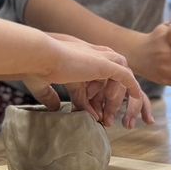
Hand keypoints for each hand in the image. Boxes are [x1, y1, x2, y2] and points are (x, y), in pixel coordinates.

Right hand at [21, 34, 152, 128]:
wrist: (39, 55)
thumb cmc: (35, 67)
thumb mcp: (45, 85)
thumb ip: (51, 96)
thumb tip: (55, 108)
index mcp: (77, 56)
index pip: (97, 70)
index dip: (97, 90)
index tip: (93, 110)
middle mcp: (91, 53)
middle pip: (114, 69)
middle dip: (113, 92)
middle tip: (107, 115)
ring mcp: (99, 58)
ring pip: (122, 73)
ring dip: (119, 94)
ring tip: (115, 113)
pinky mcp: (103, 65)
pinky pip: (125, 76)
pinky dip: (131, 86)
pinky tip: (135, 96)